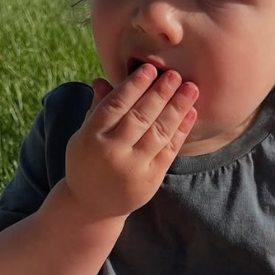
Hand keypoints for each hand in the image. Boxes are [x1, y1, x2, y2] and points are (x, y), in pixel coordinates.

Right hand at [64, 65, 197, 219]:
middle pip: (140, 117)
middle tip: (175, 74)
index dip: (134, 86)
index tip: (149, 68)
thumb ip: (97, 110)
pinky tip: (190, 113)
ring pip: (158, 132)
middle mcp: (113, 152)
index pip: (116, 106)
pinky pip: (169, 151)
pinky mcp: (150, 180)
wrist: (93, 205)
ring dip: (177, 108)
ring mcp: (133, 168)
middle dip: (160, 93)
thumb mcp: (84, 137)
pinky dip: (181, 130)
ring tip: (190, 88)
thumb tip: (101, 80)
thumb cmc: (88, 162)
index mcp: (91, 137)